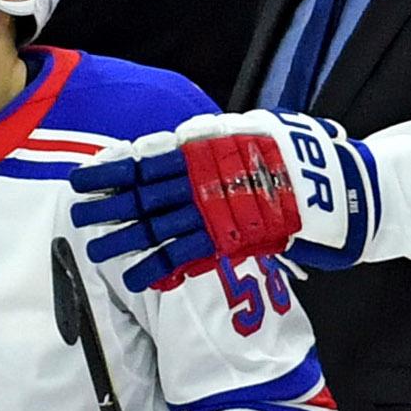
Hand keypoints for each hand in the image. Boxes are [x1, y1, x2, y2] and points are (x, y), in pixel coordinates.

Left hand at [68, 112, 371, 293]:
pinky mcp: (229, 239)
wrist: (335, 183)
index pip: (145, 160)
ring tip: (95, 251)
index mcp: (203, 150)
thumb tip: (189, 143)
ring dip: (124, 239)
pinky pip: (186, 255)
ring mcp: (212, 210)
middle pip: (142, 193)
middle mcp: (200, 179)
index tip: (82, 177)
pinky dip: (158, 267)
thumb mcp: (251, 132)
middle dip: (107, 205)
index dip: (111, 170)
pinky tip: (133, 278)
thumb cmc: (296, 155)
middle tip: (76, 215)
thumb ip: (215, 143)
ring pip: (157, 225)